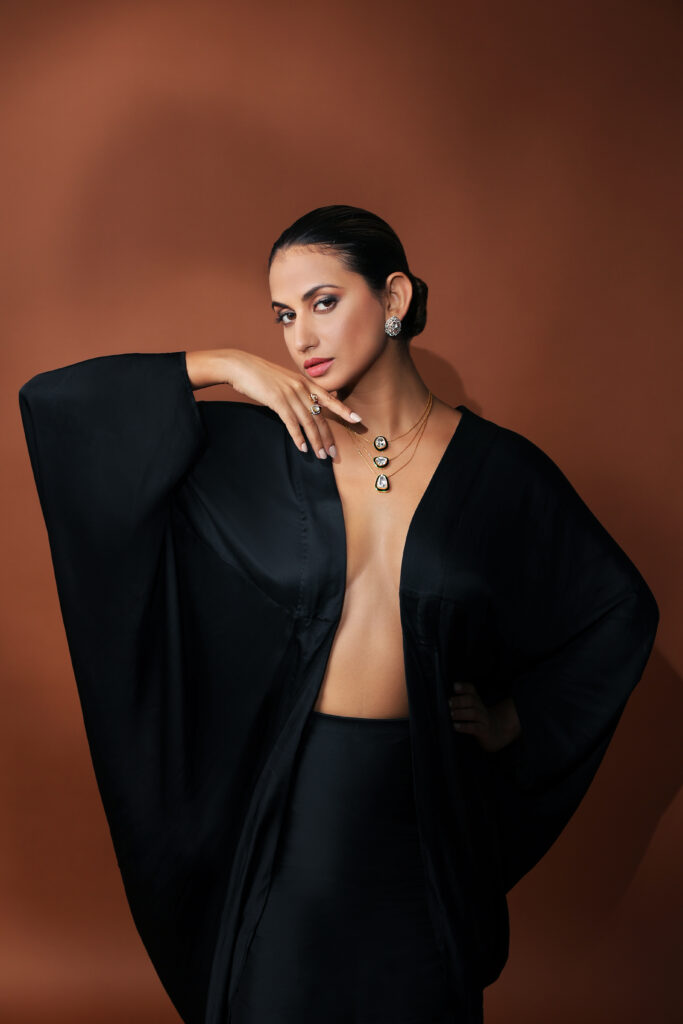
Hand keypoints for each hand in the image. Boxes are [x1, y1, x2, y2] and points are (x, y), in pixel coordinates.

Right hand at [185, 348, 361, 459]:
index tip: (357, 419)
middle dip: (328, 436)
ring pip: (308, 422)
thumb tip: (304, 408)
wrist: (241, 366)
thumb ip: (297, 392)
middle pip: (320, 416)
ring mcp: (290, 394)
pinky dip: (298, 437)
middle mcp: (301, 388)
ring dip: (316, 441)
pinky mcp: (277, 401)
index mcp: (305, 382)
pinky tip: (303, 447)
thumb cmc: (261, 375)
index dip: (344, 409)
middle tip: (334, 453)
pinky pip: (292, 423)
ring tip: (321, 455)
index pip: (329, 398)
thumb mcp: (285, 380)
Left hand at [448, 681, 520, 752]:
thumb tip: (441, 700)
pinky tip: (455, 726)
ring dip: (461, 713)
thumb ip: (459, 702)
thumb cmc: (477, 719)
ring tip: (452, 714)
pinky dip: (465, 727)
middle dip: (460, 700)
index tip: (455, 686)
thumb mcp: (471, 707)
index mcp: (476, 700)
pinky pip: (475, 728)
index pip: (471, 689)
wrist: (495, 732)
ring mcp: (483, 719)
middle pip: (472, 700)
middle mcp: (480, 707)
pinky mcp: (484, 731)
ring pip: (474, 713)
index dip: (464, 687)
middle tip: (449, 703)